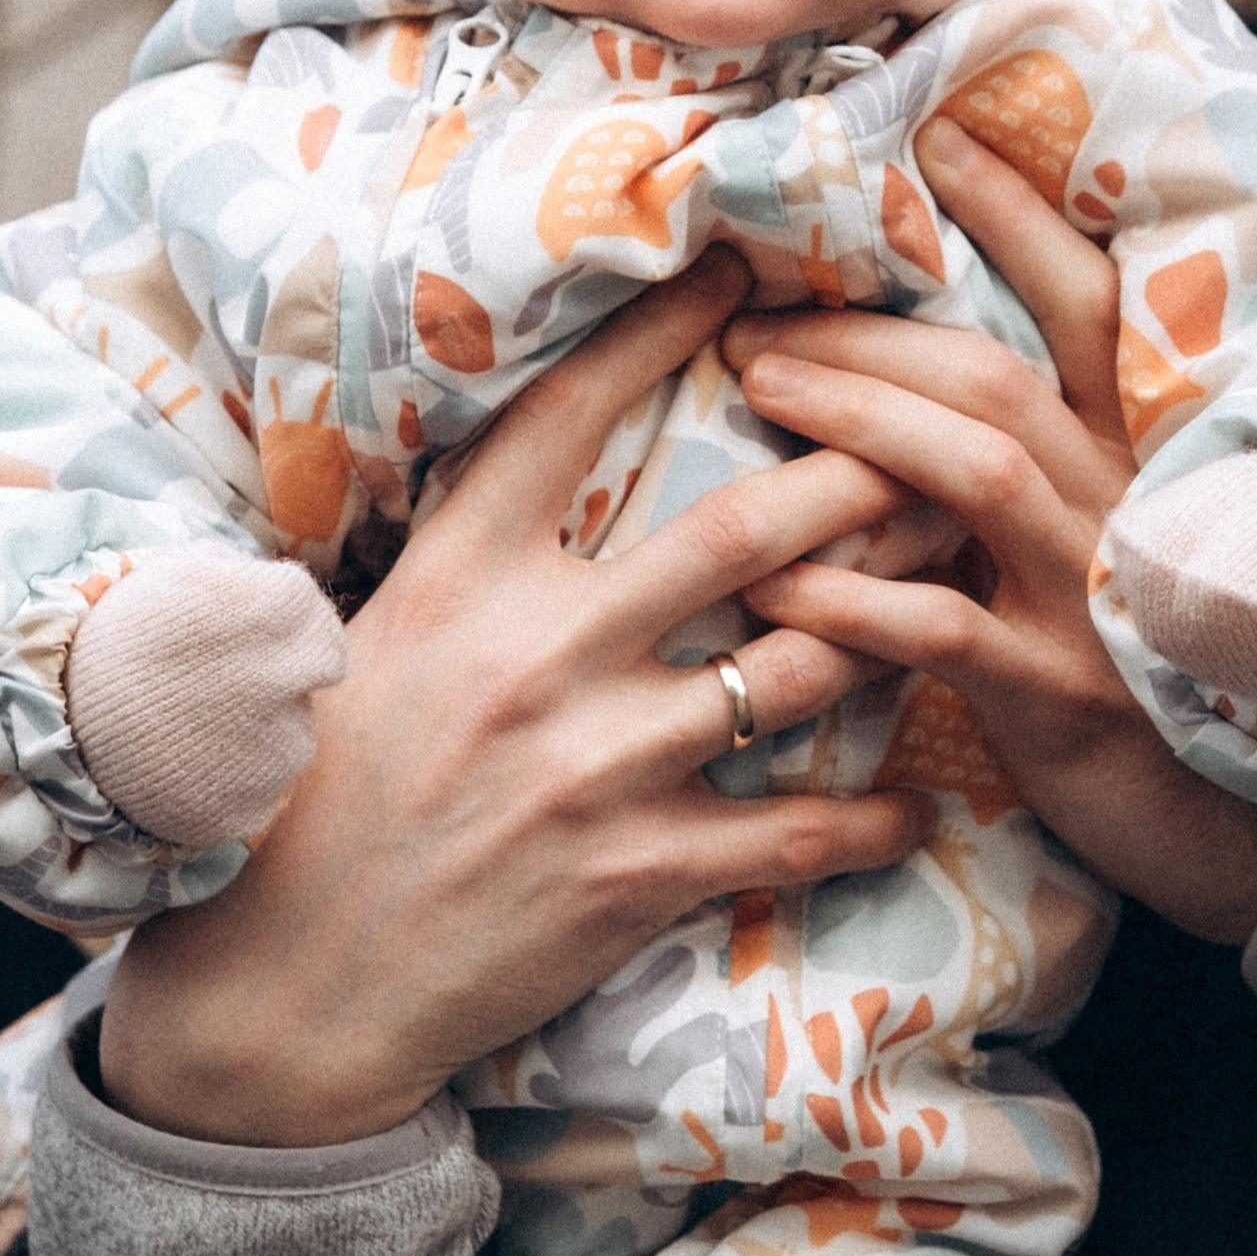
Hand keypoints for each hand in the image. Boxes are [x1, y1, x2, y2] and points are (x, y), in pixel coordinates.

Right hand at [102, 250, 932, 1144]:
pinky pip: (797, 833)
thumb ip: (478, 558)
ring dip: (896, 617)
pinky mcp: (635, 875)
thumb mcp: (382, 637)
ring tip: (966, 578)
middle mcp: (536, 652)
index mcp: (460, 574)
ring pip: (800, 666)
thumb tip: (556, 463)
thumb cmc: (330, 798)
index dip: (665, 329)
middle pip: (744, 530)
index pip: (572, 416)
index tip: (743, 272)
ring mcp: (595, 765)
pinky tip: (922, 800)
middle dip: (859, 473)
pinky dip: (876, 817)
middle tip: (936, 433)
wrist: (290, 983)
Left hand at [722, 116, 1256, 943]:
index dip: (1022, 219)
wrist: (1244, 841)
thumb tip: (904, 403)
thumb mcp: (1105, 561)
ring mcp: (1099, 599)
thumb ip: (1030, 483)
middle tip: (758, 315)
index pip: (1090, 310)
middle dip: (872, 331)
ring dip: (856, 421)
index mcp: (1142, 461)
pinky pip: (943, 628)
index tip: (940, 141)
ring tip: (758, 389)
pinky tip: (772, 579)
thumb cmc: (1150, 689)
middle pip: (999, 378)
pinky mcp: (1062, 696)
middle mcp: (1128, 508)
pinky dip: (849, 595)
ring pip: (977, 472)